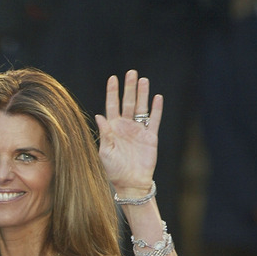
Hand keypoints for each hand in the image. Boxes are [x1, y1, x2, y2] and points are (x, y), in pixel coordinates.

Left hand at [95, 70, 162, 194]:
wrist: (130, 183)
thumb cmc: (113, 169)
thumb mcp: (105, 151)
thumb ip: (104, 133)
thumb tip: (99, 115)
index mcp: (112, 128)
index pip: (112, 105)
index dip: (112, 92)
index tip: (113, 78)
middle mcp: (125, 126)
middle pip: (128, 103)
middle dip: (129, 88)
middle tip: (131, 72)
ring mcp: (138, 130)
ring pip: (141, 108)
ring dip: (143, 94)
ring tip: (143, 80)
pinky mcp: (150, 137)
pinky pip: (153, 120)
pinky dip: (156, 109)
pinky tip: (157, 97)